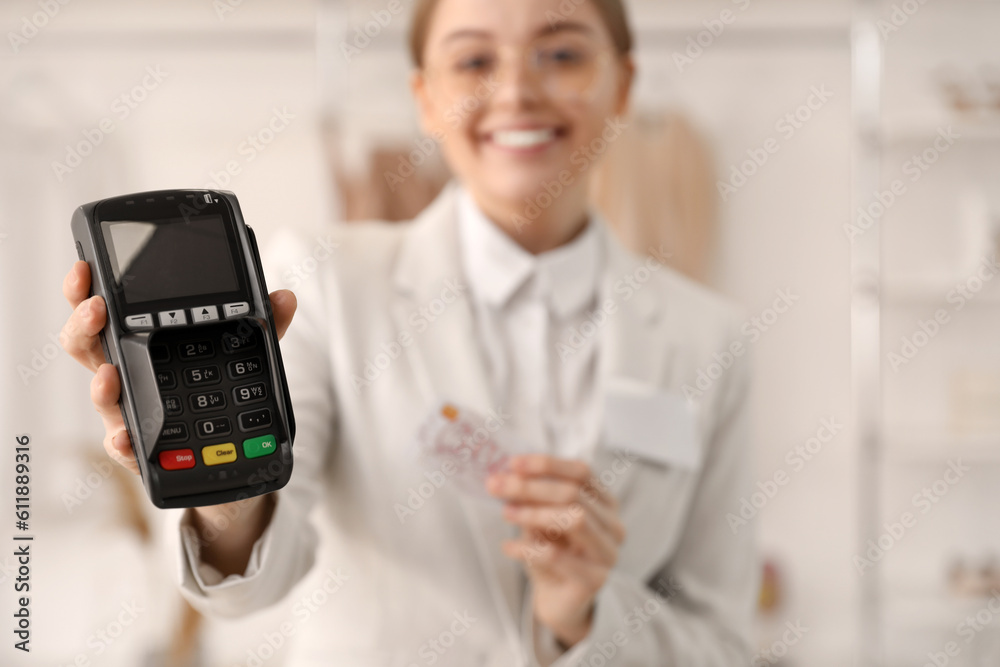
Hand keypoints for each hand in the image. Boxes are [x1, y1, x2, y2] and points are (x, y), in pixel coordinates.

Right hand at [60, 260, 297, 474]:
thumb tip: (285, 297)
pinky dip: (120, 442)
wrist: (229, 448)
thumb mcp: (245, 350)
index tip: (84, 268)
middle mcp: (127, 373)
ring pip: (102, 395)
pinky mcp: (141, 448)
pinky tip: (126, 437)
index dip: (85, 289)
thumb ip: (262, 324)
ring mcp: (130, 409)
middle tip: (96, 308)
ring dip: (100, 384)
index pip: (103, 310)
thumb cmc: (219, 387)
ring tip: (109, 374)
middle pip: (86, 346)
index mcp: (142, 341)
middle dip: (82, 325)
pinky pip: (122, 446)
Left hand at [487, 455, 625, 647]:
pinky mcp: (595, 580)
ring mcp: (608, 553)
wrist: (558, 600)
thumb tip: (507, 476)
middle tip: (496, 486)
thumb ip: (532, 498)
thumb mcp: (541, 519)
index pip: (582, 472)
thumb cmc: (552, 553)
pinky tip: (508, 547)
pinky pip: (559, 557)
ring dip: (534, 512)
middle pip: (574, 493)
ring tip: (506, 513)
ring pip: (575, 519)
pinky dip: (528, 549)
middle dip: (530, 486)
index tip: (513, 463)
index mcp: (604, 502)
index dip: (547, 464)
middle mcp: (613, 525)